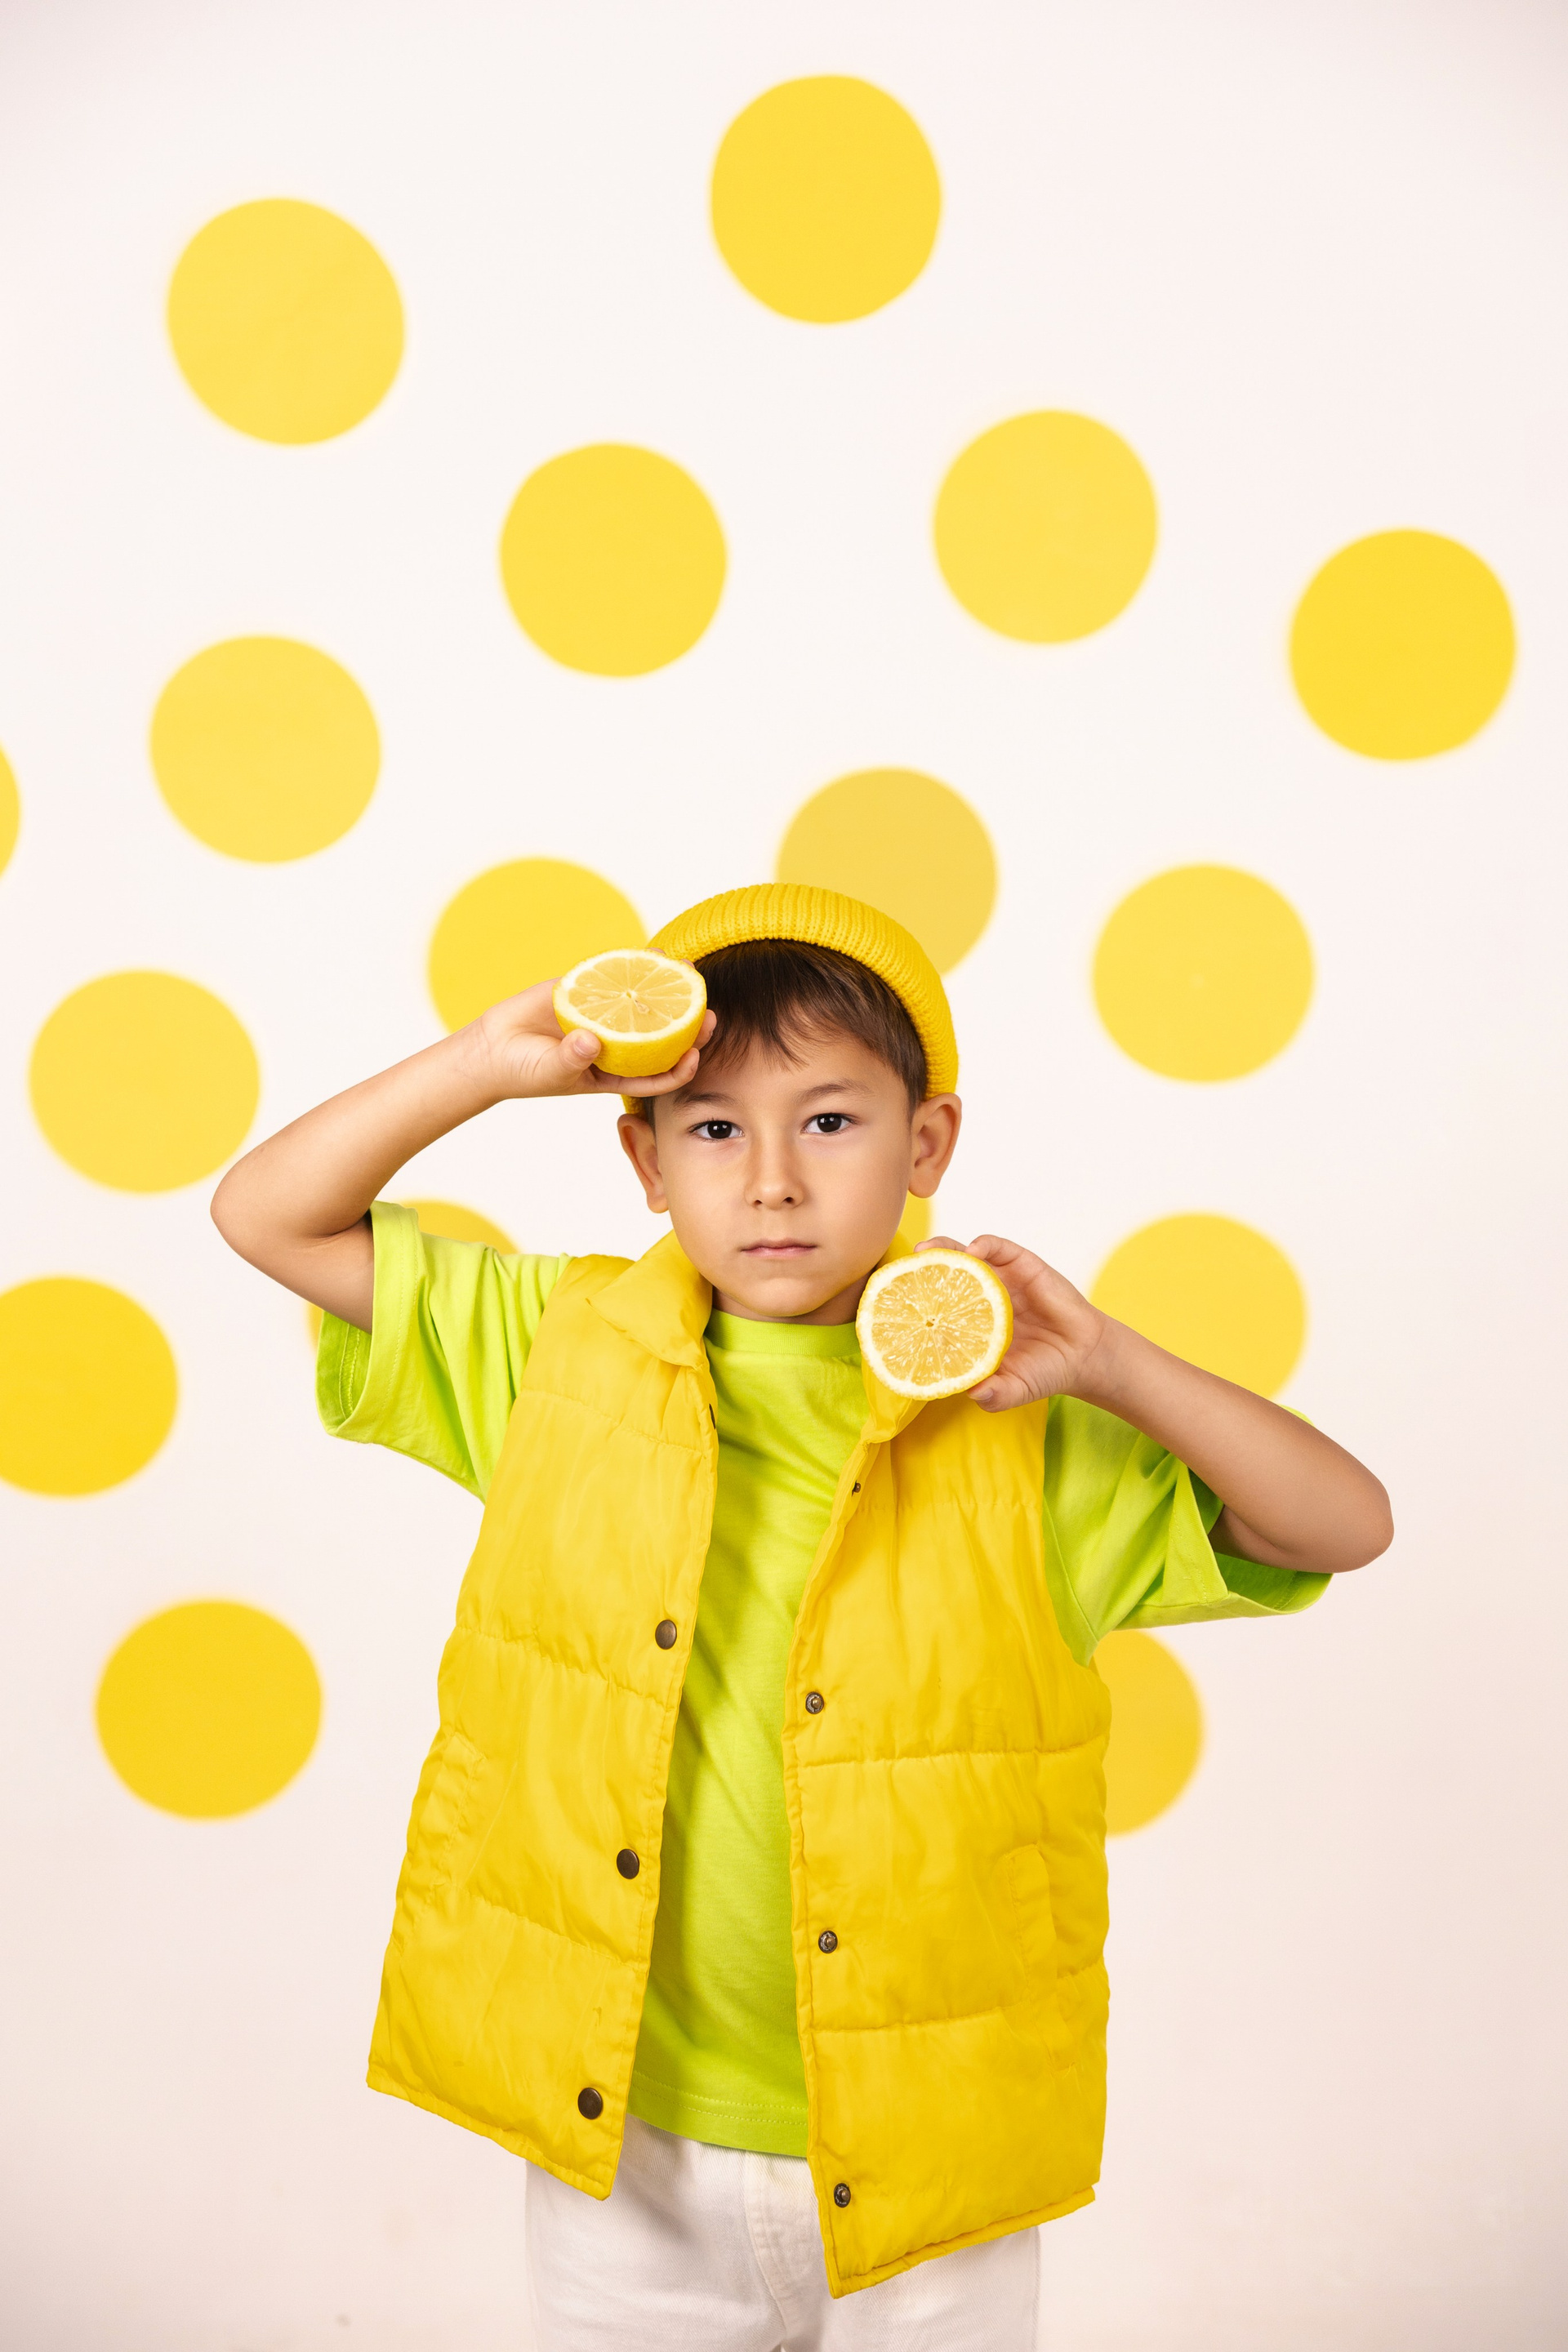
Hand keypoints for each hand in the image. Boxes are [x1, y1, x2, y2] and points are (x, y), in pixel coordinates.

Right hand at [473, 979, 716, 1100]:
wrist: (492, 1049)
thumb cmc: (524, 1072)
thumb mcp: (550, 1072)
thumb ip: (570, 1058)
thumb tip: (591, 1039)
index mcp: (614, 1073)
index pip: (656, 1076)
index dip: (680, 1069)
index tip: (695, 1057)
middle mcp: (616, 1044)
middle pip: (661, 1036)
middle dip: (689, 1026)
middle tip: (710, 1014)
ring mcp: (603, 1016)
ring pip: (643, 1001)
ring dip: (667, 987)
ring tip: (689, 970)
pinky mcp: (585, 992)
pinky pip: (614, 977)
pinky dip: (633, 965)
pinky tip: (653, 954)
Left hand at [918, 1233, 1112, 1411]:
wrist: (1084, 1355)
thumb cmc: (1044, 1372)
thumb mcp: (1014, 1390)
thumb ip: (995, 1396)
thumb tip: (974, 1396)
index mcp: (970, 1325)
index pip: (936, 1307)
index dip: (916, 1303)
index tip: (894, 1304)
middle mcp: (979, 1298)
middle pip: (943, 1276)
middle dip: (920, 1270)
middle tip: (904, 1269)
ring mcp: (1000, 1280)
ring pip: (965, 1255)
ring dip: (944, 1249)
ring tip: (927, 1250)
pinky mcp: (1023, 1265)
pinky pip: (999, 1248)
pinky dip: (985, 1244)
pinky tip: (975, 1250)